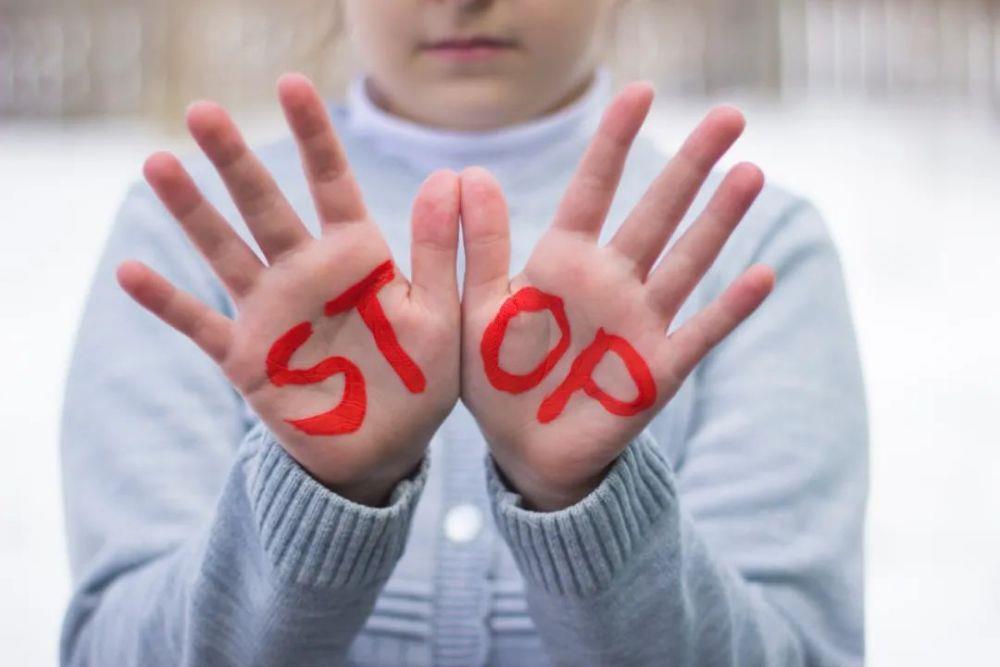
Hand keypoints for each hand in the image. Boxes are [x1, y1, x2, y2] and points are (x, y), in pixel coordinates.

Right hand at [117, 73, 460, 505]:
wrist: (385, 448)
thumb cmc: (421, 380)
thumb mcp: (441, 315)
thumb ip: (438, 251)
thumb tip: (451, 175)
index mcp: (357, 258)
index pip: (332, 183)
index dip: (314, 135)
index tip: (291, 83)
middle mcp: (306, 273)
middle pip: (264, 205)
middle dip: (236, 161)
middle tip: (203, 111)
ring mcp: (271, 312)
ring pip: (224, 251)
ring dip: (192, 212)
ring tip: (159, 164)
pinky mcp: (247, 357)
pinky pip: (200, 324)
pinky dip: (168, 302)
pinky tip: (132, 272)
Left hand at [459, 83, 773, 510]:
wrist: (523, 450)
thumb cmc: (496, 377)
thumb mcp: (478, 308)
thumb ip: (480, 246)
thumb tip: (467, 172)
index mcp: (563, 262)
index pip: (594, 188)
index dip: (615, 142)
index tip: (640, 92)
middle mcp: (610, 281)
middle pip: (657, 212)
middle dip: (691, 166)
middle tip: (730, 116)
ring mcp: (640, 322)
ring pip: (688, 260)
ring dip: (719, 220)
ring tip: (749, 173)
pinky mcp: (657, 368)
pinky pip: (700, 332)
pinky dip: (731, 308)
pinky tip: (763, 276)